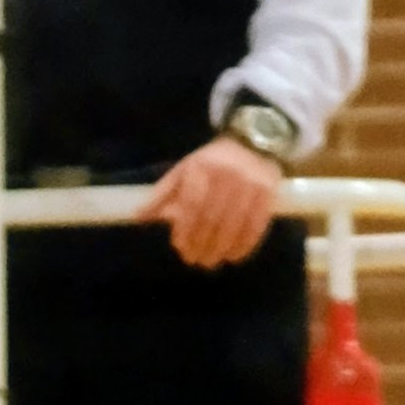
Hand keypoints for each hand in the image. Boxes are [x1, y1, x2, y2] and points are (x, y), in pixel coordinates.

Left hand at [144, 137, 284, 271]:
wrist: (252, 143)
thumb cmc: (211, 162)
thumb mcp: (183, 171)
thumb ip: (161, 195)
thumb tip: (137, 217)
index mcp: (202, 167)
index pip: (191, 205)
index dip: (185, 230)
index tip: (181, 248)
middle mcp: (227, 174)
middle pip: (211, 218)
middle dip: (201, 244)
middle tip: (195, 260)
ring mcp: (249, 183)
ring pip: (233, 225)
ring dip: (220, 249)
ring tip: (211, 261)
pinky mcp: (267, 193)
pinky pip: (255, 225)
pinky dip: (244, 245)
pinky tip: (234, 256)